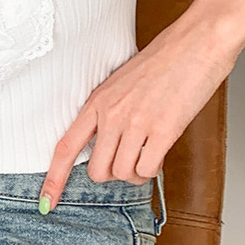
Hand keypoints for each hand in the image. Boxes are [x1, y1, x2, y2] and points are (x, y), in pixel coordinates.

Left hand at [40, 13, 240, 210]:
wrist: (197, 42)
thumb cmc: (165, 59)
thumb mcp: (122, 82)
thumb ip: (109, 111)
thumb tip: (108, 142)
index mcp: (97, 101)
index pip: (66, 147)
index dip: (53, 179)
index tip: (46, 203)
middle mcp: (112, 115)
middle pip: (97, 171)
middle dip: (113, 173)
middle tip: (129, 158)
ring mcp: (136, 123)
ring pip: (123, 173)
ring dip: (136, 171)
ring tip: (148, 150)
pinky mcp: (163, 131)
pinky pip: (148, 170)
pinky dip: (154, 167)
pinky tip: (160, 150)